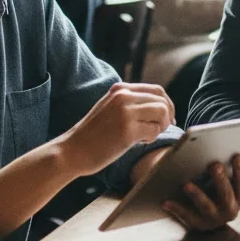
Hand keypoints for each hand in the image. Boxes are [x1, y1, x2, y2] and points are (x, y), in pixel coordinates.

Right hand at [54, 82, 174, 177]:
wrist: (72, 151)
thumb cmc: (93, 135)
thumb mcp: (110, 108)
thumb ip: (129, 102)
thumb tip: (159, 106)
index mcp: (120, 89)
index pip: (156, 90)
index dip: (167, 105)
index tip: (167, 119)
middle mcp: (123, 96)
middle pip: (162, 100)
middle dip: (167, 116)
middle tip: (161, 129)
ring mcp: (125, 111)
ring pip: (162, 113)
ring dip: (160, 127)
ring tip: (147, 136)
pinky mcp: (127, 130)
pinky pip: (154, 130)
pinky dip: (152, 138)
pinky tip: (139, 142)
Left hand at [162, 151, 239, 231]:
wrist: (211, 212)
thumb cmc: (228, 189)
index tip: (237, 154)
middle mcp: (231, 211)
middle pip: (228, 198)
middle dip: (222, 181)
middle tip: (214, 164)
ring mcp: (213, 219)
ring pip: (207, 208)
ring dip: (197, 196)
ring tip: (187, 183)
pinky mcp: (197, 224)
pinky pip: (186, 217)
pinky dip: (177, 209)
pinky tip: (166, 200)